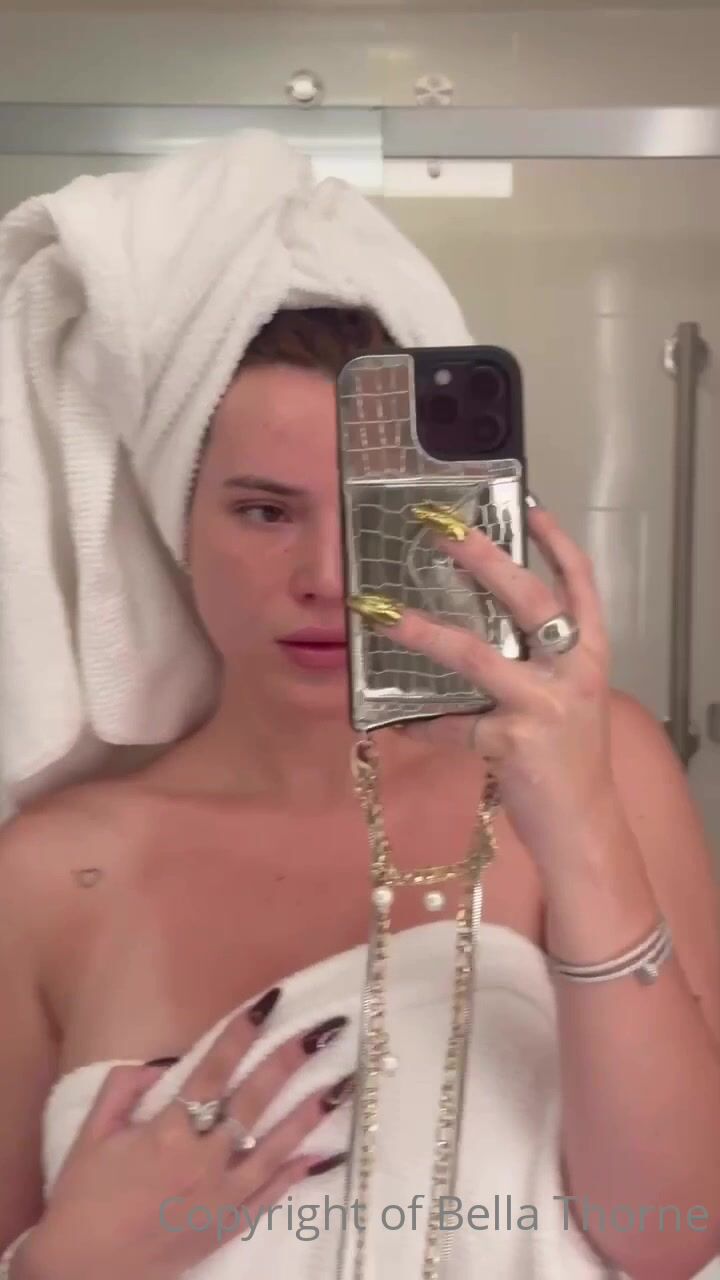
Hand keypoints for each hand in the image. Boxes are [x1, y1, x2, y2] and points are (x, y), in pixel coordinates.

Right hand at [22, 1001, 351, 1279]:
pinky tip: (325, 1152)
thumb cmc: (83, 1200)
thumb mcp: (92, 1135)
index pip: (214, 1070)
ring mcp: (221, 1197)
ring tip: (342, 1084)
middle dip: (291, 1060)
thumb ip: (124, 1089)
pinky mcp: (228, 1227)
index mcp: (167, 1132)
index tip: (270, 1003)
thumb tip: (164, 1062)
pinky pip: (272, 1195)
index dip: (242, 1033)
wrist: (82, 1273)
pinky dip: (299, 1172)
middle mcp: (202, 1160)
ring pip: (276, 1147)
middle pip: (255, 1101)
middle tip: (325, 1030)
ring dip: (310, 1113)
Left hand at [349, 497, 618, 873]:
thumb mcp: (567, 698)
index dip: (553, 542)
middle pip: (527, 599)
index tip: (525, 504)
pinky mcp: (511, 741)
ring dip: (422, 632)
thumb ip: (536, 662)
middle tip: (439, 529)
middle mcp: (573, 671)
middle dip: (483, 558)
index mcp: (590, 653)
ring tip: (380, 613)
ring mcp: (543, 705)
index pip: (579, 582)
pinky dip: (420, 724)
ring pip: (474, 655)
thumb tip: (480, 624)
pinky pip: (451, 723)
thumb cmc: (569, 758)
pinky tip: (394, 723)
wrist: (583, 827)